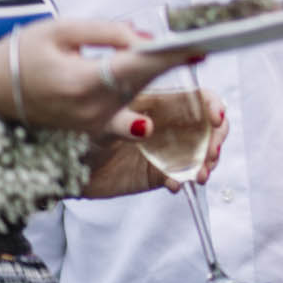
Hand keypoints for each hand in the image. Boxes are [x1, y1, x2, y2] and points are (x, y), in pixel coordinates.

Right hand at [0, 19, 200, 133]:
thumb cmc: (21, 55)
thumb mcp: (60, 31)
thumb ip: (107, 33)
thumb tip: (147, 39)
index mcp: (82, 83)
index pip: (137, 67)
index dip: (170, 56)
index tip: (200, 45)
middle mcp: (92, 110)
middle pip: (145, 82)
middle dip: (175, 61)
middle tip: (205, 41)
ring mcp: (93, 125)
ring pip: (140, 95)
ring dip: (163, 75)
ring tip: (191, 51)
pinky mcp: (94, 129)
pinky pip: (130, 109)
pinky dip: (147, 93)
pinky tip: (169, 74)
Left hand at [81, 90, 229, 199]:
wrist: (66, 170)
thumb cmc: (80, 135)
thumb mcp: (98, 124)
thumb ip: (121, 123)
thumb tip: (145, 127)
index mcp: (159, 103)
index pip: (198, 98)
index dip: (212, 105)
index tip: (216, 119)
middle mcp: (169, 124)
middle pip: (208, 126)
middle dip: (216, 139)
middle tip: (211, 154)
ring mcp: (168, 150)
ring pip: (202, 152)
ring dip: (206, 163)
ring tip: (199, 175)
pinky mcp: (161, 173)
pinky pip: (183, 176)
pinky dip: (185, 181)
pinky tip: (175, 185)